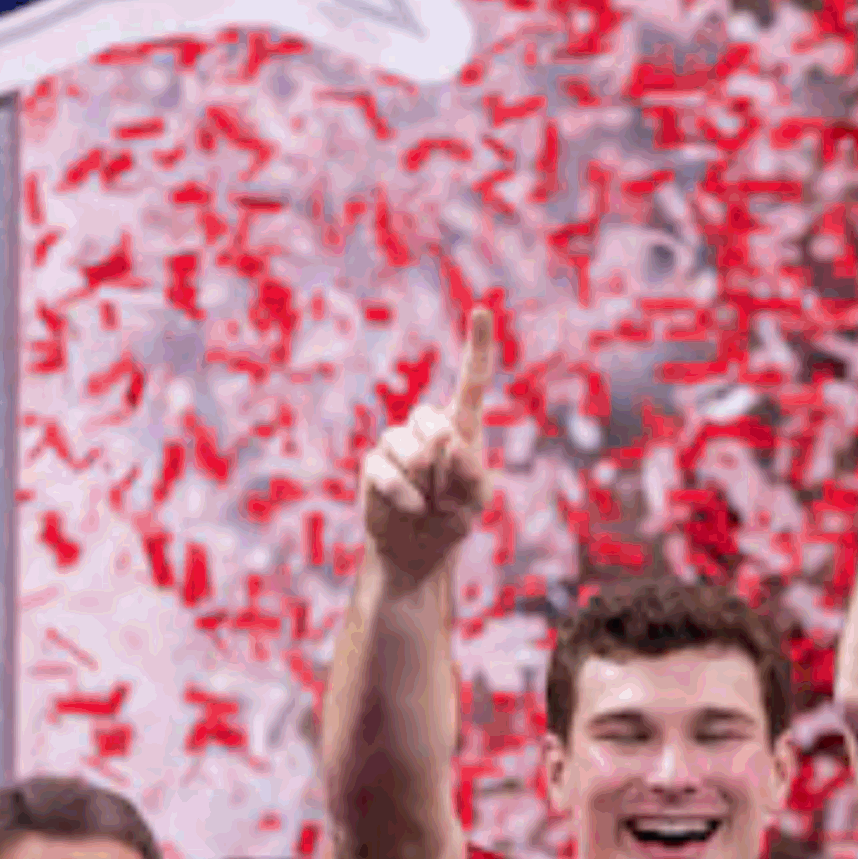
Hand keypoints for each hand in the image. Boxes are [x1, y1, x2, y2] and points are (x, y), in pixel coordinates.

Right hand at [361, 307, 495, 582]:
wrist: (419, 549)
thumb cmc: (454, 518)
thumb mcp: (477, 500)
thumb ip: (472, 470)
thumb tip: (449, 439)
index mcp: (461, 427)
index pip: (471, 381)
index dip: (477, 346)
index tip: (483, 309)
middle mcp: (427, 426)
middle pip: (435, 423)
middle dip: (447, 468)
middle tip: (449, 496)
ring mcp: (396, 442)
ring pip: (411, 449)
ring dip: (427, 485)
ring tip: (430, 505)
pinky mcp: (374, 463)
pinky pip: (387, 471)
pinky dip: (406, 495)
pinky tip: (414, 509)